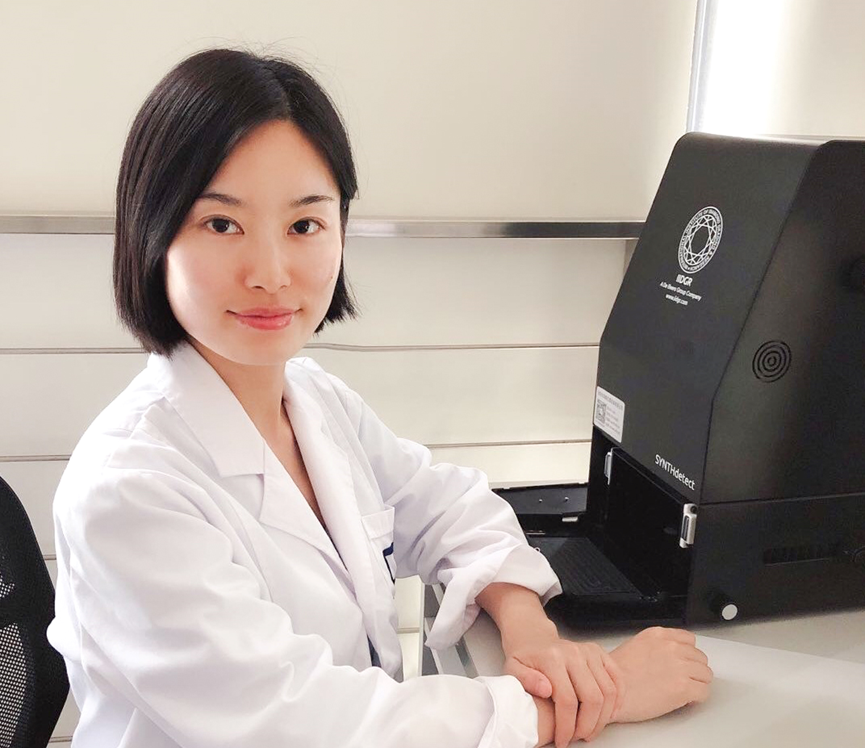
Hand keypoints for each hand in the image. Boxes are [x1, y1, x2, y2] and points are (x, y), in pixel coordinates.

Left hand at [505, 632, 623, 745]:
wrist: (534, 639)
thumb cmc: (525, 658)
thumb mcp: (513, 669)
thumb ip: (526, 680)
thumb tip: (546, 689)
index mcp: (552, 658)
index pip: (567, 700)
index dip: (566, 726)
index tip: (562, 741)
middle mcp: (574, 652)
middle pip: (592, 698)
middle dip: (587, 726)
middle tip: (578, 738)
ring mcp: (590, 651)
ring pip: (608, 692)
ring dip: (602, 718)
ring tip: (589, 730)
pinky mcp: (601, 653)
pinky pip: (618, 679)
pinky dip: (617, 701)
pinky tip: (606, 714)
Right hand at [608, 626, 712, 722]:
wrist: (612, 692)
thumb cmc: (616, 675)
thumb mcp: (635, 646)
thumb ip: (656, 646)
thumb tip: (670, 656)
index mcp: (658, 635)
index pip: (689, 639)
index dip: (687, 654)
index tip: (684, 662)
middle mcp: (672, 647)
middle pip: (700, 657)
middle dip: (693, 669)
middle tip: (683, 679)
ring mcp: (680, 666)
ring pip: (706, 674)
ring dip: (697, 683)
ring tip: (684, 690)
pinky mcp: (684, 687)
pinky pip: (704, 692)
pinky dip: (698, 697)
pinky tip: (686, 700)